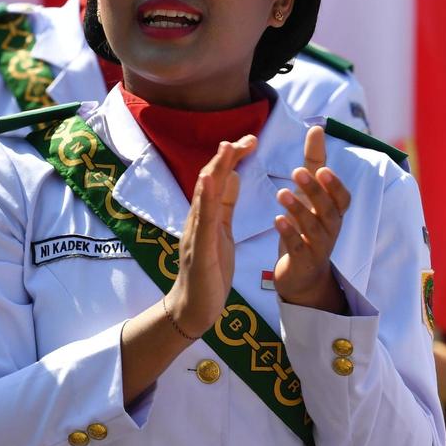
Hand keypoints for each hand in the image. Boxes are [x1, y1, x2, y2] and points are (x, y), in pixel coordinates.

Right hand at [167, 136, 255, 336]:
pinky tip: (210, 180)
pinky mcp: (199, 250)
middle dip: (227, 157)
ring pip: (204, 196)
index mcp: (207, 215)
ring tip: (227, 147)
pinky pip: (203, 221)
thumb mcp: (221, 232)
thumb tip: (233, 176)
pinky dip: (206, 199)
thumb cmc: (208, 271)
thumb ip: (224, 205)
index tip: (251, 139)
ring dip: (215, 170)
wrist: (194, 308)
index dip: (232, 157)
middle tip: (248, 137)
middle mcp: (197, 219)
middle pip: (210, 180)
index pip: (219, 179)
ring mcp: (196, 233)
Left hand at [273, 126, 350, 312]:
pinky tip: (277, 221)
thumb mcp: (312, 193)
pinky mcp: (303, 261)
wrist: (304, 274)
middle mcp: (331, 229)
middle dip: (314, 191)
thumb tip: (317, 127)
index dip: (334, 185)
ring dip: (299, 210)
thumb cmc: (309, 225)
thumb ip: (315, 161)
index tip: (322, 169)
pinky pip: (298, 248)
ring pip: (313, 228)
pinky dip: (289, 234)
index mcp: (334, 212)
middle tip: (297, 172)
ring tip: (281, 193)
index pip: (343, 198)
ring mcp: (319, 247)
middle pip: (328, 209)